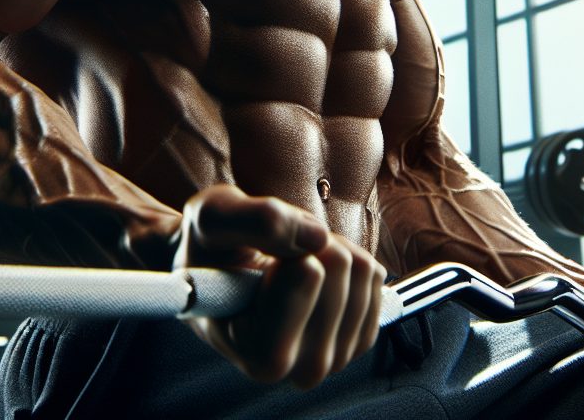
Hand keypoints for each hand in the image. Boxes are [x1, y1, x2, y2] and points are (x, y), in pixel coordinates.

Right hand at [173, 184, 386, 387]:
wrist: (217, 268)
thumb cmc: (209, 247)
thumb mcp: (211, 216)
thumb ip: (254, 220)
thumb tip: (317, 236)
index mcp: (261, 353)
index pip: (309, 275)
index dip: (289, 247)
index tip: (259, 260)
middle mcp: (302, 368)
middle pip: (341, 268)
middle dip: (311, 244)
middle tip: (274, 257)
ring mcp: (335, 356)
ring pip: (362, 271)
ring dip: (328, 249)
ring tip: (288, 263)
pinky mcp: (359, 337)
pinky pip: (374, 276)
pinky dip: (346, 258)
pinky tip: (311, 271)